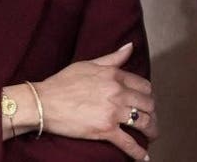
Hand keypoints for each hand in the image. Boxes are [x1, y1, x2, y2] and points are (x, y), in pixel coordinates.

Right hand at [37, 42, 157, 159]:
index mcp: (115, 75)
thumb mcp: (88, 64)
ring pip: (143, 122)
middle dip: (152, 113)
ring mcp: (113, 112)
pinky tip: (144, 158)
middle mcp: (117, 92)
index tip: (146, 101)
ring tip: (151, 135)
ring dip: (151, 131)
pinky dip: (138, 152)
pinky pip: (128, 143)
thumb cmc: (62, 82)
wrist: (44, 102)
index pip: (144, 86)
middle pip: (147, 104)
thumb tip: (130, 47)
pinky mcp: (105, 130)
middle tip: (150, 119)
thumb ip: (112, 58)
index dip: (148, 95)